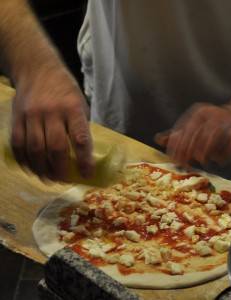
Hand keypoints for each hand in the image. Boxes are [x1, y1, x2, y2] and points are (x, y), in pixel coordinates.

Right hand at [10, 66, 93, 180]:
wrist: (37, 69)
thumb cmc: (64, 89)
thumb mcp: (80, 104)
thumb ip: (80, 126)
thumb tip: (83, 153)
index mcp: (72, 108)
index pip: (80, 139)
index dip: (84, 160)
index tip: (87, 174)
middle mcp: (51, 112)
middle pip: (55, 147)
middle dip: (61, 169)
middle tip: (65, 181)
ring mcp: (31, 115)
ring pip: (35, 149)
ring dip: (42, 169)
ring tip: (49, 179)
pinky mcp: (16, 118)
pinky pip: (18, 144)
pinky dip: (25, 161)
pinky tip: (32, 169)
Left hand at [155, 103, 230, 166]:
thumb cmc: (210, 125)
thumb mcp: (192, 126)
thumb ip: (177, 134)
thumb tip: (157, 139)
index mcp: (198, 112)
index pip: (185, 129)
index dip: (178, 145)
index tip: (173, 159)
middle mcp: (213, 114)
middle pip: (197, 133)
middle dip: (189, 151)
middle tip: (184, 164)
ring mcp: (228, 121)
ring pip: (213, 137)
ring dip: (205, 151)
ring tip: (200, 161)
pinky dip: (224, 154)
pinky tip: (219, 161)